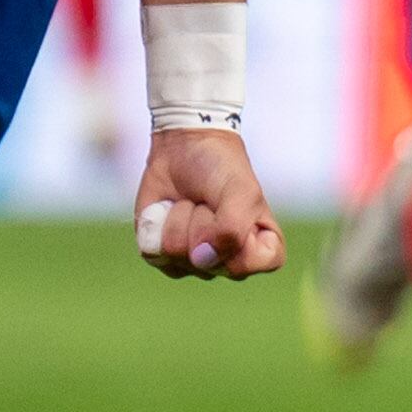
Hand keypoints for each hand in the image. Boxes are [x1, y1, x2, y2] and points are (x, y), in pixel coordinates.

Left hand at [132, 127, 282, 279]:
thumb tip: (202, 259)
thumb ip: (232, 230)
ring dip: (179, 218)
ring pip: (176, 255)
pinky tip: (168, 208)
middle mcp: (226, 264)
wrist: (184, 146)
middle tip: (208, 201)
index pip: (245, 266)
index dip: (233, 237)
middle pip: (206, 262)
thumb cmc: (222, 167)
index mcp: (259, 253)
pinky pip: (153, 251)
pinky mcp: (162, 255)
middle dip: (202, 222)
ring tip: (189, 202)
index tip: (235, 208)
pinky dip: (157, 222)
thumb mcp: (241, 191)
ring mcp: (193, 264)